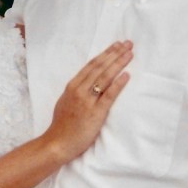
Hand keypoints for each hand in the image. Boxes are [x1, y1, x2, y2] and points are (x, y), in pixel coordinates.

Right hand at [43, 42, 132, 162]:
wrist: (57, 143)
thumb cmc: (62, 126)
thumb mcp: (66, 102)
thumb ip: (77, 92)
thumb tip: (88, 84)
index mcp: (72, 86)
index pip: (92, 65)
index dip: (105, 54)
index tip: (116, 45)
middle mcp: (79, 90)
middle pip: (100, 67)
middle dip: (115, 54)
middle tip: (128, 44)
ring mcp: (87, 100)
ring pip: (105, 77)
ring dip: (119, 64)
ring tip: (130, 54)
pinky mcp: (95, 113)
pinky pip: (109, 95)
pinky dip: (118, 84)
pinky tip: (127, 75)